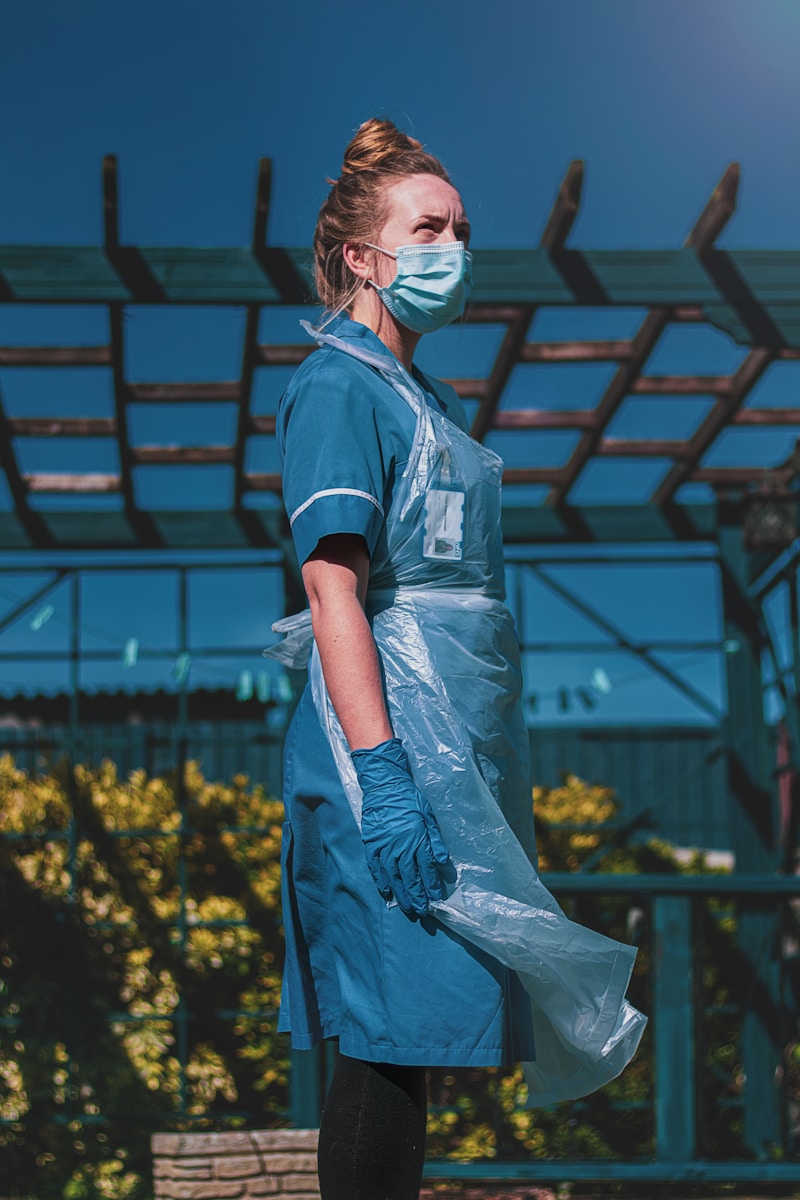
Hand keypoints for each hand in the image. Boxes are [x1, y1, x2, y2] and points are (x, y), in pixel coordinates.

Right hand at [351, 737, 450, 917]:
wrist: (384, 785)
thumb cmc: (409, 798)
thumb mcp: (428, 815)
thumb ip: (435, 839)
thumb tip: (443, 860)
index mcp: (416, 838)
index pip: (426, 868)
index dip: (431, 885)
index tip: (436, 898)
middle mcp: (400, 846)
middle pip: (410, 877)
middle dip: (417, 895)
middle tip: (422, 911)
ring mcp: (384, 846)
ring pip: (393, 876)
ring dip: (401, 893)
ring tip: (408, 907)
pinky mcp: (371, 844)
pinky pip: (375, 867)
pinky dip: (381, 881)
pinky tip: (387, 892)